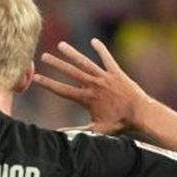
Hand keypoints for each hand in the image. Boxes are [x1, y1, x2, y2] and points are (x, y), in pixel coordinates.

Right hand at [33, 38, 150, 136]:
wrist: (141, 113)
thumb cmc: (119, 123)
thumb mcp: (96, 129)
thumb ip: (77, 131)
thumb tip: (59, 135)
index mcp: (87, 98)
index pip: (62, 90)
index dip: (48, 84)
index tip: (36, 78)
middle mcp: (94, 85)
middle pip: (71, 72)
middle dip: (56, 64)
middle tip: (43, 56)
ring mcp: (105, 77)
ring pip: (85, 63)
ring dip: (72, 54)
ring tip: (61, 45)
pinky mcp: (116, 73)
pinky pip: (107, 59)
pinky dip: (101, 49)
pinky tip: (93, 41)